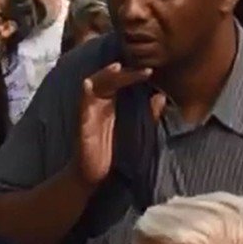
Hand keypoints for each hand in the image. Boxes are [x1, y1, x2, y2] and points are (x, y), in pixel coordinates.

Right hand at [74, 63, 151, 187]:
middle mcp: (99, 104)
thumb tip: (161, 96)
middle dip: (124, 72)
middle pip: (108, 79)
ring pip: (93, 85)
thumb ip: (149, 115)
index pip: (120, 82)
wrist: (94, 176)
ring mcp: (89, 112)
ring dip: (104, 75)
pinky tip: (88, 84)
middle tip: (143, 70)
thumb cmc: (116, 155)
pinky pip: (81, 105)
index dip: (133, 74)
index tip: (150, 71)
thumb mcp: (138, 132)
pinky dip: (84, 93)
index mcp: (112, 104)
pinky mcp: (82, 124)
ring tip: (117, 68)